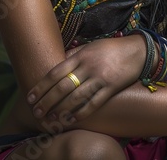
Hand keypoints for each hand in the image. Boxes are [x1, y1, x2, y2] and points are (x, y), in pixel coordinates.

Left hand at [26, 34, 150, 123]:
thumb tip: (56, 64)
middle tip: (37, 112)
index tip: (30, 97)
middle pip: (62, 87)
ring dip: (61, 109)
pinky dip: (82, 113)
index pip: (55, 72)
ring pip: (76, 97)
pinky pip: (94, 103)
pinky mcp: (111, 88)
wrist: (136, 51)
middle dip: (47, 101)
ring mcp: (100, 78)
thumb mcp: (90, 46)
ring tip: (50, 118)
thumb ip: (74, 55)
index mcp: (81, 55)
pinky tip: (72, 119)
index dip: (41, 86)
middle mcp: (88, 67)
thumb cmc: (110, 48)